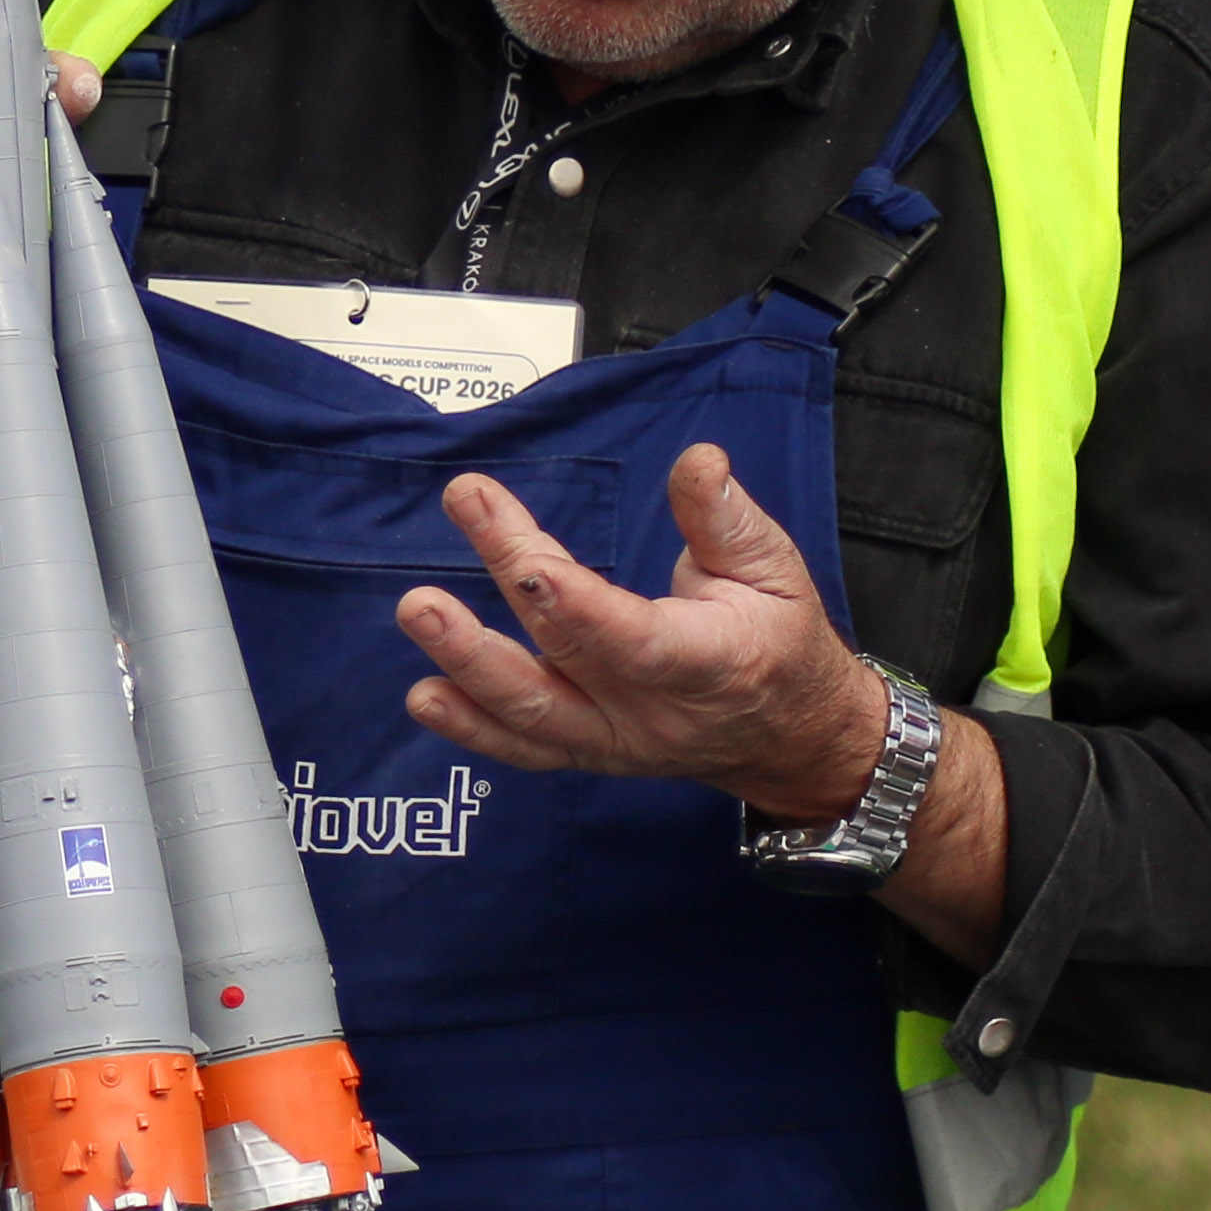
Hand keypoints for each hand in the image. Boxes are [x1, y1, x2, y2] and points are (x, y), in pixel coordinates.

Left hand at [402, 443, 1015, 964]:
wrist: (791, 736)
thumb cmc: (779, 639)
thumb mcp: (775, 569)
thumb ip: (725, 517)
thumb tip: (697, 460)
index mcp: (713, 661)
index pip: (638, 639)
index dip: (580, 607)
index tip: (530, 561)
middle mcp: (656, 712)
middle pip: (570, 652)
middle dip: (512, 577)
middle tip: (469, 509)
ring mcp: (616, 740)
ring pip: (535, 714)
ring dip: (470, 664)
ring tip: (420, 611)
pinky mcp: (588, 750)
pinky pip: (525, 747)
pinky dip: (473, 726)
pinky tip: (426, 695)